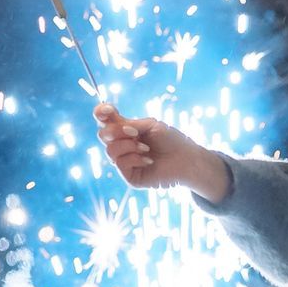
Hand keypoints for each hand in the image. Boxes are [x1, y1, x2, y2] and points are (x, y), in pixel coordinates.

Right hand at [94, 102, 231, 203]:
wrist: (187, 159)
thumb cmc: (171, 140)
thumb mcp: (150, 125)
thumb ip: (128, 124)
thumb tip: (108, 124)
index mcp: (126, 129)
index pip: (105, 119)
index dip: (101, 112)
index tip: (109, 110)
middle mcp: (123, 145)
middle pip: (103, 134)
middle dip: (117, 131)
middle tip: (135, 132)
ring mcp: (125, 161)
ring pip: (111, 150)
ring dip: (129, 146)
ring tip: (147, 148)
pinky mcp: (129, 176)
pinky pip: (120, 164)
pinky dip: (135, 158)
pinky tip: (149, 160)